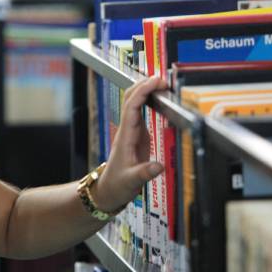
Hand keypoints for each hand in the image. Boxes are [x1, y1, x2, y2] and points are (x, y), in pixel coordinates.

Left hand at [93, 75, 167, 212]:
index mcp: (125, 137)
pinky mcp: (137, 136)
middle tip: (163, 80)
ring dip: (146, 91)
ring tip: (163, 84)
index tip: (156, 82)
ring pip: (135, 103)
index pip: (132, 107)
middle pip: (131, 99)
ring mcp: (132, 132)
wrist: (108, 191)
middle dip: (144, 85)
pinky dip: (149, 102)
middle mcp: (127, 130)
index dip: (143, 92)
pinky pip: (141, 113)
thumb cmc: (117, 186)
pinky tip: (160, 98)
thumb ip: (145, 173)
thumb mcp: (132, 182)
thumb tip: (159, 166)